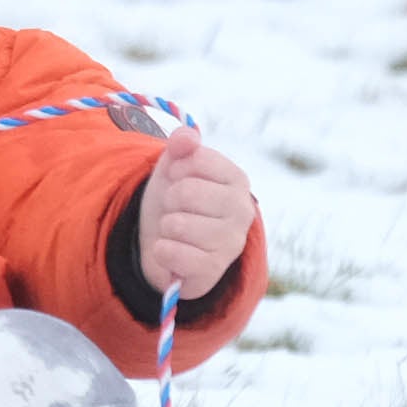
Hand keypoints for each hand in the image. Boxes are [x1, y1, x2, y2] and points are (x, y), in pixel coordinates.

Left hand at [133, 129, 259, 302]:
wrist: (165, 241)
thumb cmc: (175, 200)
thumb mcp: (174, 166)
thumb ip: (182, 144)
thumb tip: (186, 136)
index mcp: (237, 180)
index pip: (197, 158)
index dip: (176, 168)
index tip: (179, 179)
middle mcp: (242, 211)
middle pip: (186, 192)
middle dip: (169, 199)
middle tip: (176, 209)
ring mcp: (231, 243)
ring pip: (179, 225)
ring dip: (166, 226)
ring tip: (176, 230)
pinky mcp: (214, 270)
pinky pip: (175, 254)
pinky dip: (163, 250)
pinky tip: (170, 250)